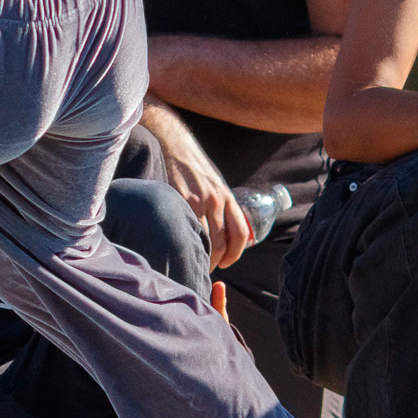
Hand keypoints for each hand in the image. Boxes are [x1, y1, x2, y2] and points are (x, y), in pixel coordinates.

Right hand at [147, 110, 249, 268]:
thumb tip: (230, 233)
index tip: (227, 263)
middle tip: (208, 269)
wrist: (177, 148)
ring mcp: (198, 201)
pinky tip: (181, 248)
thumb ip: (224, 208)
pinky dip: (185, 244)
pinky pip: (187, 230)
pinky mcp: (180, 201)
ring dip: (200, 257)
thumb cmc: (197, 170)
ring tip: (194, 263)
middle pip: (221, 243)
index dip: (236, 254)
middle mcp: (216, 200)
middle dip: (216, 261)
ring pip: (204, 240)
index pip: (241, 234)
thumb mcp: (218, 186)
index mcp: (228, 197)